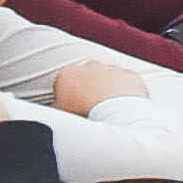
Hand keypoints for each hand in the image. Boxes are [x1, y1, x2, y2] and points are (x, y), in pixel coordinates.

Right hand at [45, 49, 168, 118]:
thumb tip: (51, 113)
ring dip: (106, 89)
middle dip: (86, 89)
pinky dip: (126, 91)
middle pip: (85, 77)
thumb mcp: (60, 115)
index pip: (62, 84)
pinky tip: (123, 106)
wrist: (117, 115)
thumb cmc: (86, 116)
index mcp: (68, 74)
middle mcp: (90, 66)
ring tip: (107, 109)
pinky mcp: (131, 76)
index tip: (71, 109)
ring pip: (107, 77)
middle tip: (89, 109)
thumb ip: (54, 110)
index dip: (66, 98)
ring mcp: (112, 69)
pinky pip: (127, 82)